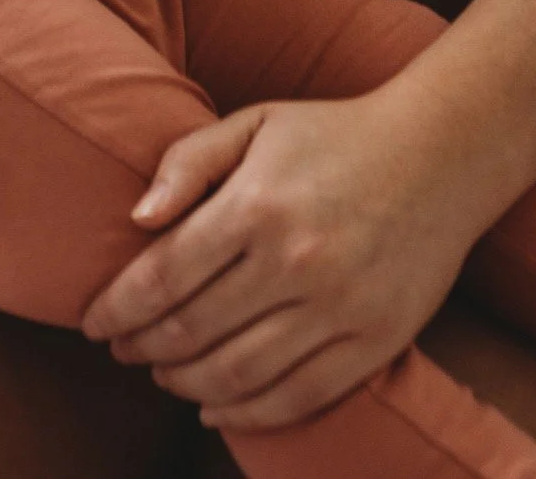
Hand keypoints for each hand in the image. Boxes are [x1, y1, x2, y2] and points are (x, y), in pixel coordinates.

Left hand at [80, 90, 487, 432]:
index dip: (118, 308)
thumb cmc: (334, 134)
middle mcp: (295, 261)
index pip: (163, 276)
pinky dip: (247, 413)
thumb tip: (136, 218)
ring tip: (162, 374)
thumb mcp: (255, 122)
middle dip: (143, 347)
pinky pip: (298, 396)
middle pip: (193, 330)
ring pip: (238, 373)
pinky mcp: (375, 341)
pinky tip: (215, 406)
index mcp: (257, 204)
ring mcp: (339, 307)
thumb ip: (188, 162)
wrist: (441, 152)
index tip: (93, 323)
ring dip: (185, 383)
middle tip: (122, 349)